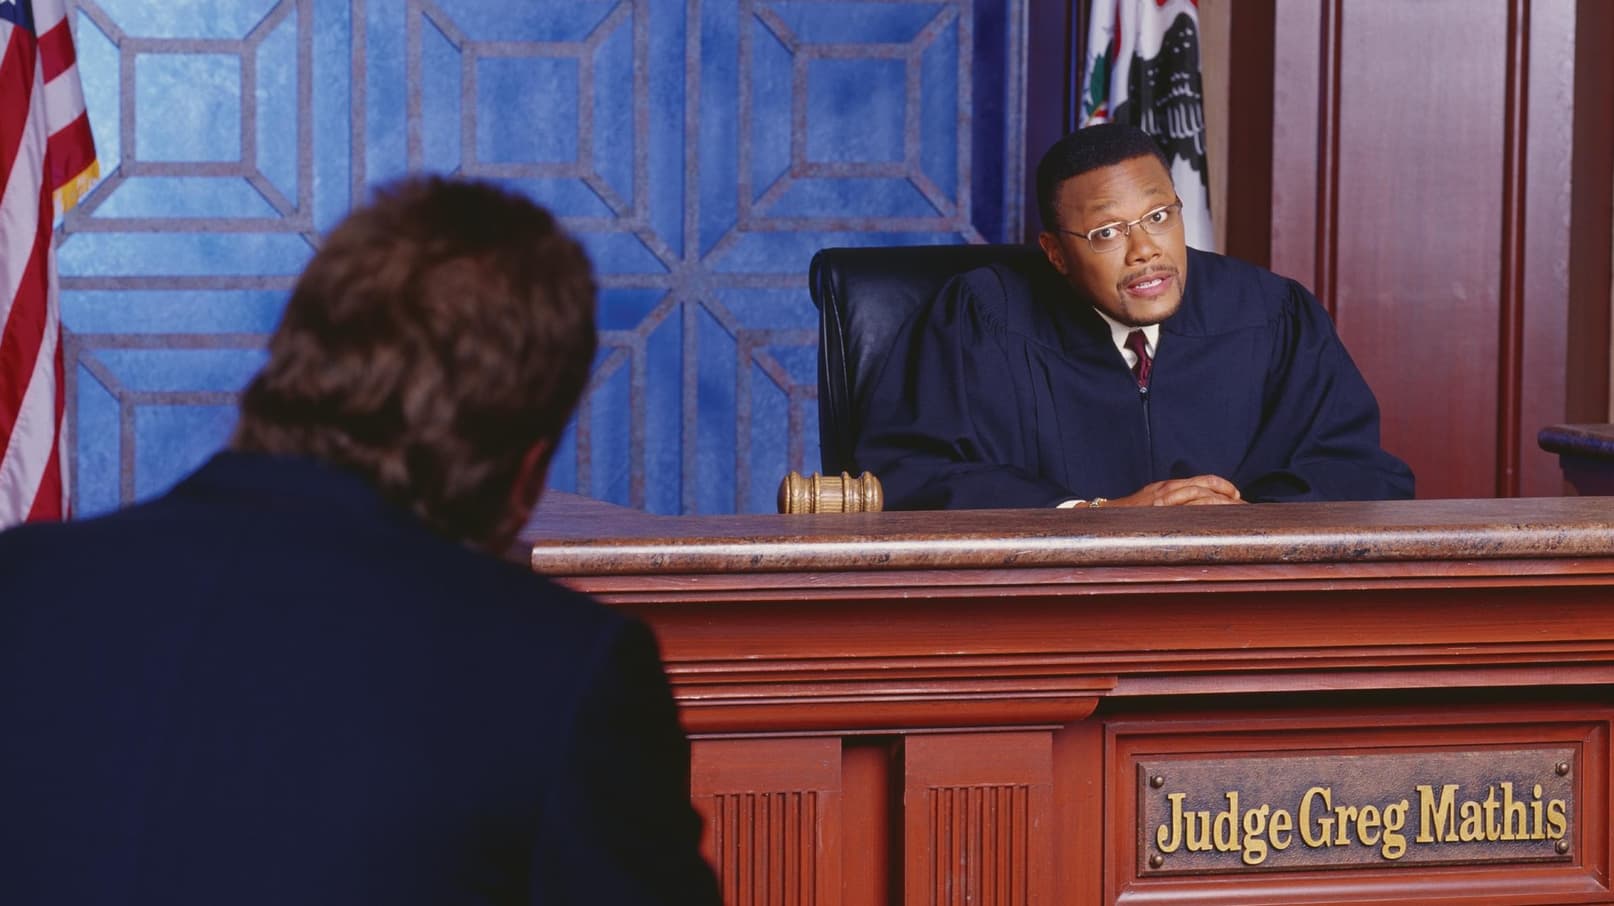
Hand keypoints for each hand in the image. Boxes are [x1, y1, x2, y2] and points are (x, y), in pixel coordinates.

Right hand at [1108, 475, 1244, 506]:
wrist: (1105, 517)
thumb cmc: (1128, 515)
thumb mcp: (1151, 503)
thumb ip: (1171, 504)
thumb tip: (1194, 514)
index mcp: (1167, 486)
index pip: (1201, 480)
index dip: (1221, 485)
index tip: (1236, 494)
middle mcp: (1167, 489)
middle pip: (1204, 486)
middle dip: (1225, 493)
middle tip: (1242, 502)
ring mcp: (1162, 499)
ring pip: (1198, 494)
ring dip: (1219, 501)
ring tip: (1235, 509)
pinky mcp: (1157, 508)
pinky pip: (1185, 505)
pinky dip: (1202, 507)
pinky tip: (1214, 516)